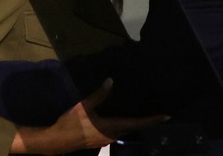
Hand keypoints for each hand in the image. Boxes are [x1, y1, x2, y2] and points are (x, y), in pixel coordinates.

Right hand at [10, 79, 167, 153]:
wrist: (56, 141)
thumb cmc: (70, 123)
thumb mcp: (84, 106)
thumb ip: (99, 95)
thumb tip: (111, 81)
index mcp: (111, 127)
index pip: (137, 123)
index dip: (152, 119)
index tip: (166, 116)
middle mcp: (112, 135)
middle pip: (133, 127)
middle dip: (144, 121)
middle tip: (155, 113)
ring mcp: (105, 139)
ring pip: (124, 130)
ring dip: (133, 123)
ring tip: (140, 113)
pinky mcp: (99, 140)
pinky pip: (116, 131)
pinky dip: (122, 125)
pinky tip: (120, 118)